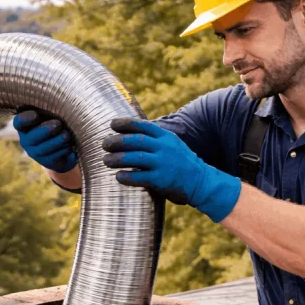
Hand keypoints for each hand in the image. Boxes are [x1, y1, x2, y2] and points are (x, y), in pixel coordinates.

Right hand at [13, 109, 77, 173]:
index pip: (19, 122)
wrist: (61, 145)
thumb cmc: (54, 122)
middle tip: (58, 124)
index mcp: (24, 126)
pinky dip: (62, 151)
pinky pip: (53, 158)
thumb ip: (49, 109)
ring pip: (44, 149)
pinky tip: (70, 146)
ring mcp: (35, 153)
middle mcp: (26, 140)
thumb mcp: (49, 114)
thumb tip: (59, 101)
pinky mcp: (46, 162)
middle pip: (32, 138)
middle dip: (45, 131)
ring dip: (56, 142)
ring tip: (66, 136)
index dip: (25, 119)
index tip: (35, 115)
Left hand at [102, 118, 240, 222]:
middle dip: (117, 141)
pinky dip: (127, 177)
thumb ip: (155, 139)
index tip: (112, 124)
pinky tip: (118, 176)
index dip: (126, 123)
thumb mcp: (172, 144)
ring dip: (117, 159)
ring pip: (135, 158)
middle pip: (136, 141)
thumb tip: (132, 132)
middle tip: (104, 144)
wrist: (200, 181)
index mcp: (166, 137)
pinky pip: (140, 177)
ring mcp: (163, 164)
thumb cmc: (181, 162)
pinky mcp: (161, 180)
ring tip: (105, 160)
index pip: (143, 126)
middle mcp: (164, 148)